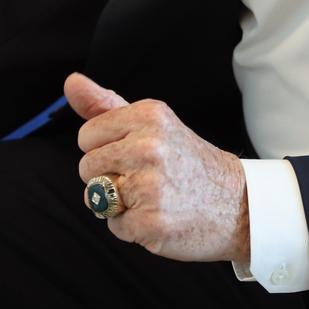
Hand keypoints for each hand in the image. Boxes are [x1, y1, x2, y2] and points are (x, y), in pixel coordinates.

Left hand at [64, 72, 248, 265]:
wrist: (237, 203)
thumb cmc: (187, 160)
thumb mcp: (152, 122)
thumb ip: (105, 103)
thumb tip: (71, 82)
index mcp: (149, 115)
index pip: (87, 135)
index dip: (106, 148)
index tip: (135, 152)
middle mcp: (148, 146)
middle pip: (86, 167)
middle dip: (109, 176)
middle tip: (146, 176)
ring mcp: (150, 185)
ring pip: (95, 197)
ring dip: (117, 203)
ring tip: (152, 196)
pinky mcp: (150, 222)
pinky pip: (113, 225)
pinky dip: (132, 227)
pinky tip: (160, 215)